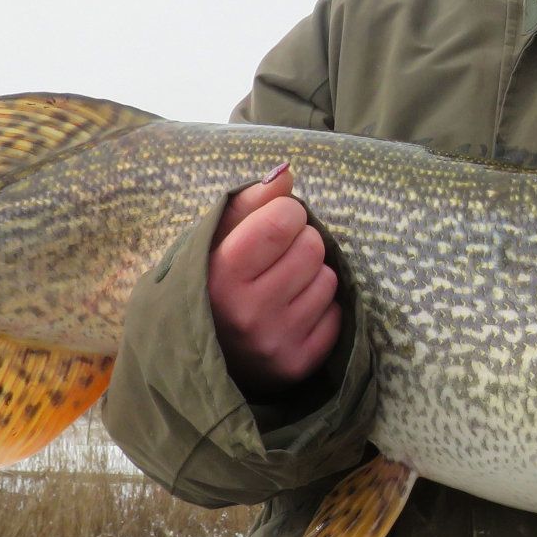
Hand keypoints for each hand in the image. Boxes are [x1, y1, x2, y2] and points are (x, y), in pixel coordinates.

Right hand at [208, 164, 340, 395]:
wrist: (200, 353)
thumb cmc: (212, 282)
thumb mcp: (216, 238)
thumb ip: (250, 202)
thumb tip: (287, 173)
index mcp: (222, 275)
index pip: (284, 220)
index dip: (287, 213)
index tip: (274, 222)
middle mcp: (249, 313)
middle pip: (312, 247)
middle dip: (301, 242)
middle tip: (279, 257)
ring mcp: (276, 342)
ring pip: (329, 279)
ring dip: (312, 275)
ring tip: (283, 286)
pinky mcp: (299, 364)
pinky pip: (336, 315)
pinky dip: (321, 308)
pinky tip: (292, 313)